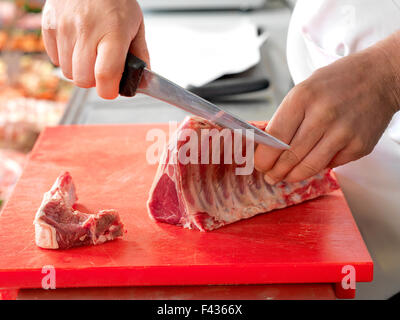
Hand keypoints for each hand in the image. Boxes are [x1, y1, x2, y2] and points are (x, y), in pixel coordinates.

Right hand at [41, 0, 149, 98]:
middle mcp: (87, 30)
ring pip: (68, 72)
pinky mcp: (49, 24)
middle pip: (83, 79)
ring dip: (80, 70)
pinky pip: (54, 59)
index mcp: (113, 33)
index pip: (105, 75)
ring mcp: (65, 27)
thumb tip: (141, 80)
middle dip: (94, 81)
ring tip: (89, 54)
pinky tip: (76, 46)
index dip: (109, 90)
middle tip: (101, 69)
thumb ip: (140, 54)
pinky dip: (65, 59)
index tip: (112, 89)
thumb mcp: (136, 25)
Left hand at [254, 33, 399, 183]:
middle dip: (275, 171)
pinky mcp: (359, 145)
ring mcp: (343, 132)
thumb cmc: (336, 83)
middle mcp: (323, 114)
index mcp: (303, 97)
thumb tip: (267, 147)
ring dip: (293, 176)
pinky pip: (331, 165)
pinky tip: (314, 161)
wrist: (379, 76)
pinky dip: (319, 166)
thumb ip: (286, 117)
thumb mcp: (303, 89)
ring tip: (285, 177)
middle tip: (270, 176)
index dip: (264, 157)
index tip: (260, 164)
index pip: (275, 138)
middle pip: (290, 156)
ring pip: (309, 166)